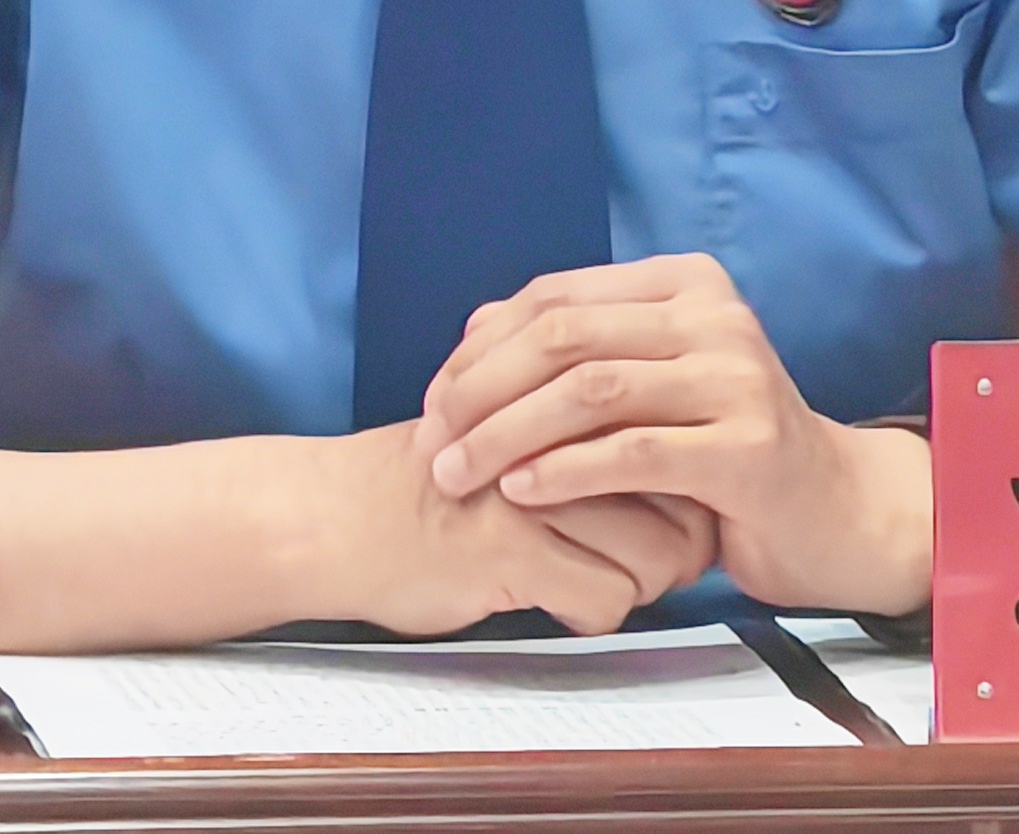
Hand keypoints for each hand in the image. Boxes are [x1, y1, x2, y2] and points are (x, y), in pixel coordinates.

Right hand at [314, 421, 718, 637]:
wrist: (333, 515)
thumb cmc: (425, 483)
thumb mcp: (503, 434)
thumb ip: (570, 434)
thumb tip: (663, 465)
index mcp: (558, 404)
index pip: (668, 444)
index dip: (685, 494)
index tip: (669, 523)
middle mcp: (554, 438)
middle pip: (680, 503)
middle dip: (677, 548)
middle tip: (647, 567)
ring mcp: (533, 493)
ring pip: (654, 555)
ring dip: (638, 586)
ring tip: (601, 584)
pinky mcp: (508, 551)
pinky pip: (602, 597)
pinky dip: (593, 614)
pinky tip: (559, 605)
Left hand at [413, 255, 933, 614]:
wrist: (831, 511)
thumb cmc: (721, 449)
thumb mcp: (654, 383)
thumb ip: (580, 354)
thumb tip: (472, 336)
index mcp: (685, 283)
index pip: (555, 298)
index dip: (480, 348)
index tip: (432, 402)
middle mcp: (715, 315)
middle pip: (564, 336)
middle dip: (481, 390)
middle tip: (431, 443)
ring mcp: (737, 376)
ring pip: (591, 390)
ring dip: (508, 434)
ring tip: (458, 474)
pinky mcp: (748, 447)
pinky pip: (633, 452)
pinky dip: (565, 471)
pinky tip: (520, 494)